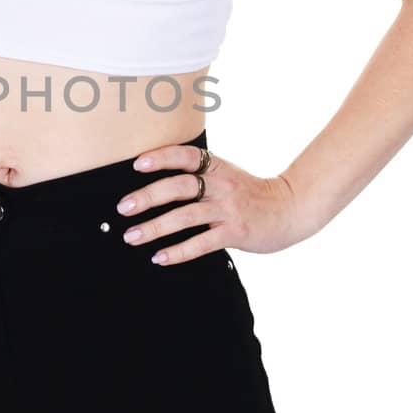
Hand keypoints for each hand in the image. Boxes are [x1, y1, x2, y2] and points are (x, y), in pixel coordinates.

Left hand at [114, 140, 310, 263]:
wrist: (289, 209)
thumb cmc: (249, 193)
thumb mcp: (226, 175)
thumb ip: (198, 176)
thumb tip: (155, 185)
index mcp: (217, 167)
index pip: (186, 156)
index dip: (161, 157)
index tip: (137, 164)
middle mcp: (221, 185)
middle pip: (180, 186)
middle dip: (148, 197)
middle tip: (123, 208)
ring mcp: (228, 209)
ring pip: (186, 216)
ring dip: (155, 227)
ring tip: (132, 236)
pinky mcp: (235, 232)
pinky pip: (202, 242)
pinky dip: (179, 251)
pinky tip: (159, 257)